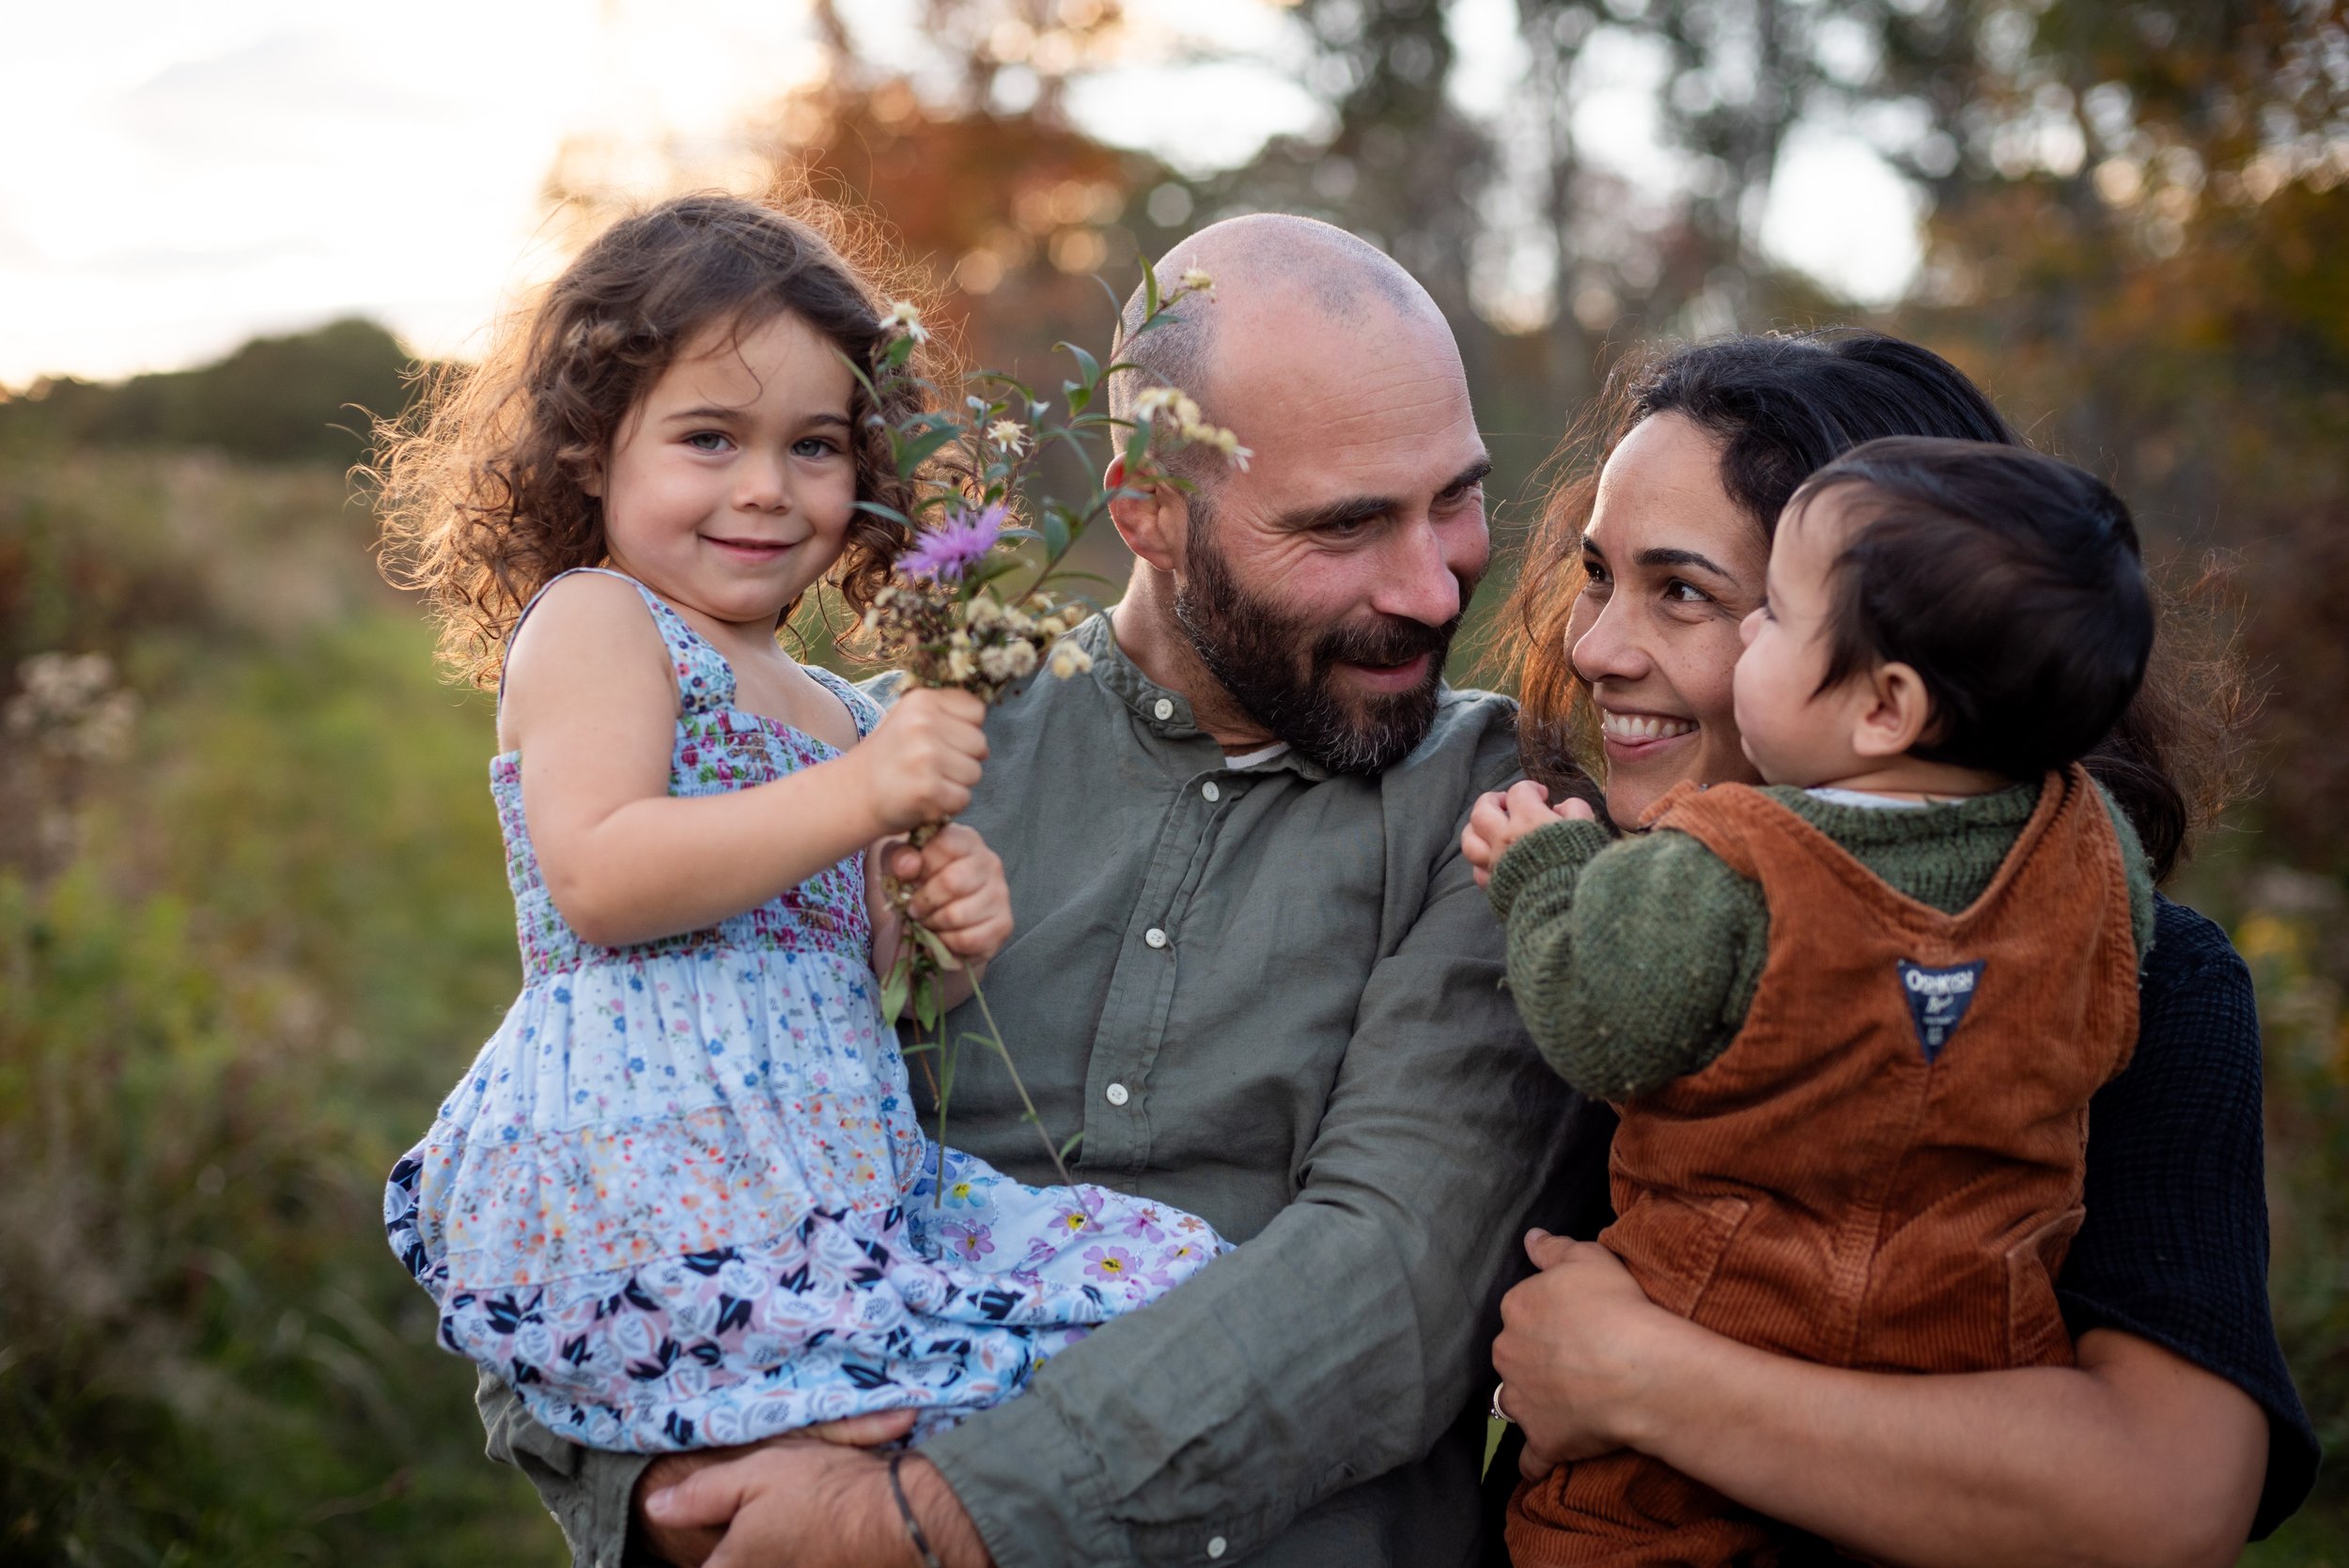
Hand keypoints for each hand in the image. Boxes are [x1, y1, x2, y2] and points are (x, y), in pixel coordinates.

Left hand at [628, 1411, 916, 1566]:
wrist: (899, 1515)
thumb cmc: (824, 1490)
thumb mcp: (755, 1475)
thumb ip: (700, 1495)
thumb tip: (655, 1508)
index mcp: (730, 1566)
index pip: (702, 1566)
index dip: (704, 1550)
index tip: (700, 1528)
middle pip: (730, 1563)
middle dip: (733, 1548)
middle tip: (756, 1517)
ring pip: (763, 1563)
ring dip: (764, 1550)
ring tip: (787, 1521)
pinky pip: (793, 1564)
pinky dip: (794, 1553)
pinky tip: (810, 1528)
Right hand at [855, 688, 989, 833]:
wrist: (852, 794)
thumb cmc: (890, 757)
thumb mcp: (911, 719)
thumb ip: (946, 714)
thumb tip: (985, 735)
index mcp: (921, 700)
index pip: (976, 710)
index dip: (965, 729)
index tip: (942, 740)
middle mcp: (923, 724)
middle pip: (980, 743)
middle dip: (963, 759)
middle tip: (930, 767)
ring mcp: (925, 757)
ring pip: (975, 773)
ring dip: (956, 784)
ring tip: (926, 781)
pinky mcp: (927, 789)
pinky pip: (963, 798)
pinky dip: (948, 805)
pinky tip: (924, 799)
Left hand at [883, 825, 1011, 967]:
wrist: (937, 919)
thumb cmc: (919, 884)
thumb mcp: (900, 863)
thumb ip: (899, 857)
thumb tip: (909, 865)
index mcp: (966, 840)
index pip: (945, 845)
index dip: (921, 866)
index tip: (911, 878)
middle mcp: (989, 862)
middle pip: (952, 882)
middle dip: (924, 901)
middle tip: (914, 909)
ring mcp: (1000, 894)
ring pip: (959, 914)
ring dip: (934, 923)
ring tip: (928, 921)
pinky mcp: (1004, 924)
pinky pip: (968, 939)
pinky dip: (948, 942)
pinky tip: (943, 936)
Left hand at [1462, 782, 1595, 887]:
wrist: (1569, 907)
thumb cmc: (1582, 866)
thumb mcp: (1587, 830)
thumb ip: (1575, 810)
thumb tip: (1561, 807)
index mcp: (1529, 821)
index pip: (1519, 792)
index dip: (1531, 789)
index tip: (1542, 796)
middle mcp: (1506, 839)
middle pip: (1481, 810)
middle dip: (1492, 800)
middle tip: (1506, 803)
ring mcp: (1496, 863)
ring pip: (1469, 840)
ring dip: (1477, 829)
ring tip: (1490, 827)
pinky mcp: (1494, 886)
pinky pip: (1477, 870)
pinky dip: (1482, 861)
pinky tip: (1493, 859)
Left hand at [1493, 1229, 1681, 1481]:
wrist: (1639, 1371)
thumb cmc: (1617, 1307)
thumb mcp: (1588, 1258)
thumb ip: (1553, 1248)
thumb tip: (1530, 1239)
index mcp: (1517, 1310)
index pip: (1521, 1311)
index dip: (1547, 1318)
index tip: (1573, 1325)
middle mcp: (1509, 1354)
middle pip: (1514, 1356)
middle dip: (1534, 1360)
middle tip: (1573, 1364)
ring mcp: (1523, 1401)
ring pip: (1516, 1402)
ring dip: (1532, 1404)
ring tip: (1563, 1405)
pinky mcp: (1542, 1441)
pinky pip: (1530, 1458)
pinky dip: (1535, 1460)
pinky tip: (1544, 1460)